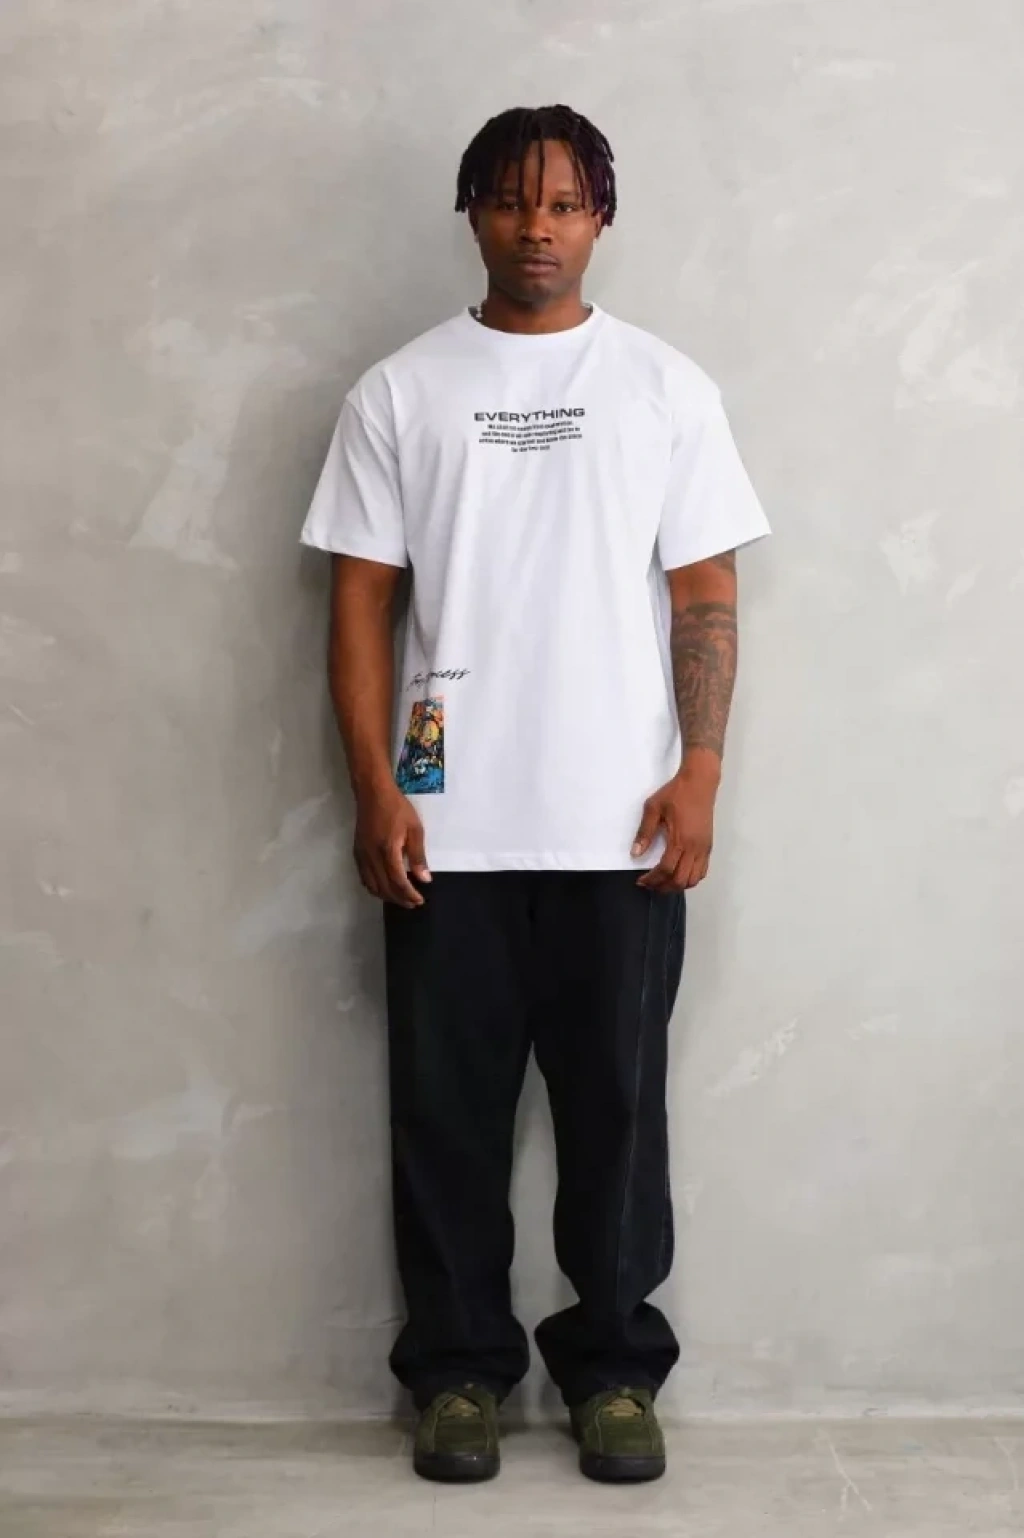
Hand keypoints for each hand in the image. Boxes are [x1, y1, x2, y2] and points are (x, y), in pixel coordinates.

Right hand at [353, 783, 430, 907]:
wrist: (373, 793)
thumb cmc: (397, 808)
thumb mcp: (415, 829)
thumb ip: (418, 856)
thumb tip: (424, 879)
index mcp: (388, 851)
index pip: (398, 882)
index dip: (409, 894)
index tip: (420, 900)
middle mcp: (372, 857)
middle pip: (384, 888)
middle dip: (399, 899)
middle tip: (413, 904)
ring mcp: (361, 856)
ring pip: (372, 886)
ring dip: (387, 896)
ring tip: (400, 898)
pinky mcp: (357, 853)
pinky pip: (364, 878)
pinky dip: (374, 888)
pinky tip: (383, 887)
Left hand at [633, 765, 718, 892]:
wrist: (699, 782)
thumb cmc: (675, 793)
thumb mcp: (653, 808)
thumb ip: (644, 832)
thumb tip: (635, 853)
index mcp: (680, 839)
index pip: (665, 869)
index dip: (652, 879)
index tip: (641, 881)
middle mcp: (694, 848)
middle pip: (680, 880)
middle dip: (663, 887)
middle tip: (649, 885)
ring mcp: (703, 848)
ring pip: (693, 879)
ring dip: (677, 885)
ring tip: (663, 882)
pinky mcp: (708, 846)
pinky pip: (702, 871)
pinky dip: (690, 878)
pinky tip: (678, 874)